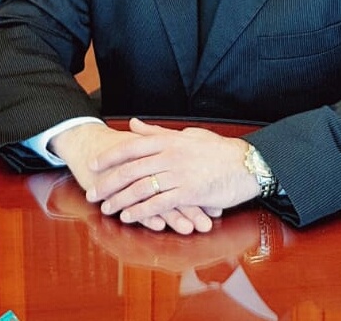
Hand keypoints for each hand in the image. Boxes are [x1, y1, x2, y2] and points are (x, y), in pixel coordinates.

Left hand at [86, 118, 260, 231]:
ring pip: (141, 188)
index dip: (110, 156)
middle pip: (131, 169)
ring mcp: (180, 175)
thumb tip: (133, 124)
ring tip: (106, 208)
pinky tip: (129, 217)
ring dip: (120, 199)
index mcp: (170, 140)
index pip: (132, 146)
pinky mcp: (189, 193)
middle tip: (93, 192)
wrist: (247, 164)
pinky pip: (159, 204)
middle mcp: (171, 155)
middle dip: (109, 182)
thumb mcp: (187, 135)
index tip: (93, 164)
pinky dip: (142, 211)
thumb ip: (158, 133)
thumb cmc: (218, 149)